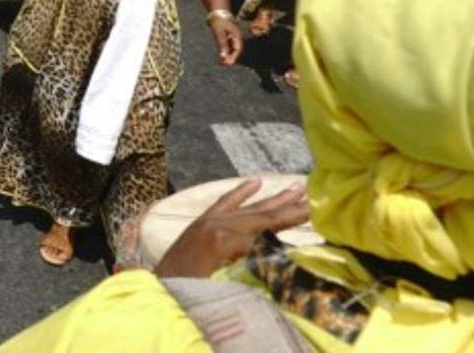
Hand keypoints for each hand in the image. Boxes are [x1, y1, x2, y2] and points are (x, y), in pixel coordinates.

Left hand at [153, 178, 307, 278]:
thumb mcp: (225, 286)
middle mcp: (216, 224)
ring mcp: (207, 221)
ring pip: (246, 207)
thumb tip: (283, 261)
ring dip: (272, 199)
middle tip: (315, 196)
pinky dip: (240, 193)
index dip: (291, 220)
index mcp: (223, 239)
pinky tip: (255, 182)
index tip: (316, 213)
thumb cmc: (190, 293)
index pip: (266, 228)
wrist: (158, 290)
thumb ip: (251, 270)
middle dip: (288, 206)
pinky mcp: (200, 223)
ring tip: (296, 187)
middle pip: (260, 214)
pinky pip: (224, 203)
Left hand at [210, 17, 242, 65]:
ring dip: (228, 56)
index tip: (228, 64)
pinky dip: (225, 51)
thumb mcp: (219, 33)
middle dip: (231, 58)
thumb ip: (222, 44)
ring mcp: (232, 37)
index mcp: (237, 36)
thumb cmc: (219, 21)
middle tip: (224, 65)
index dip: (233, 57)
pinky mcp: (228, 36)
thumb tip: (223, 56)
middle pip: (235, 50)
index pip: (237, 49)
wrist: (217, 12)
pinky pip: (228, 46)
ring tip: (222, 63)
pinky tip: (221, 57)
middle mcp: (236, 37)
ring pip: (232, 49)